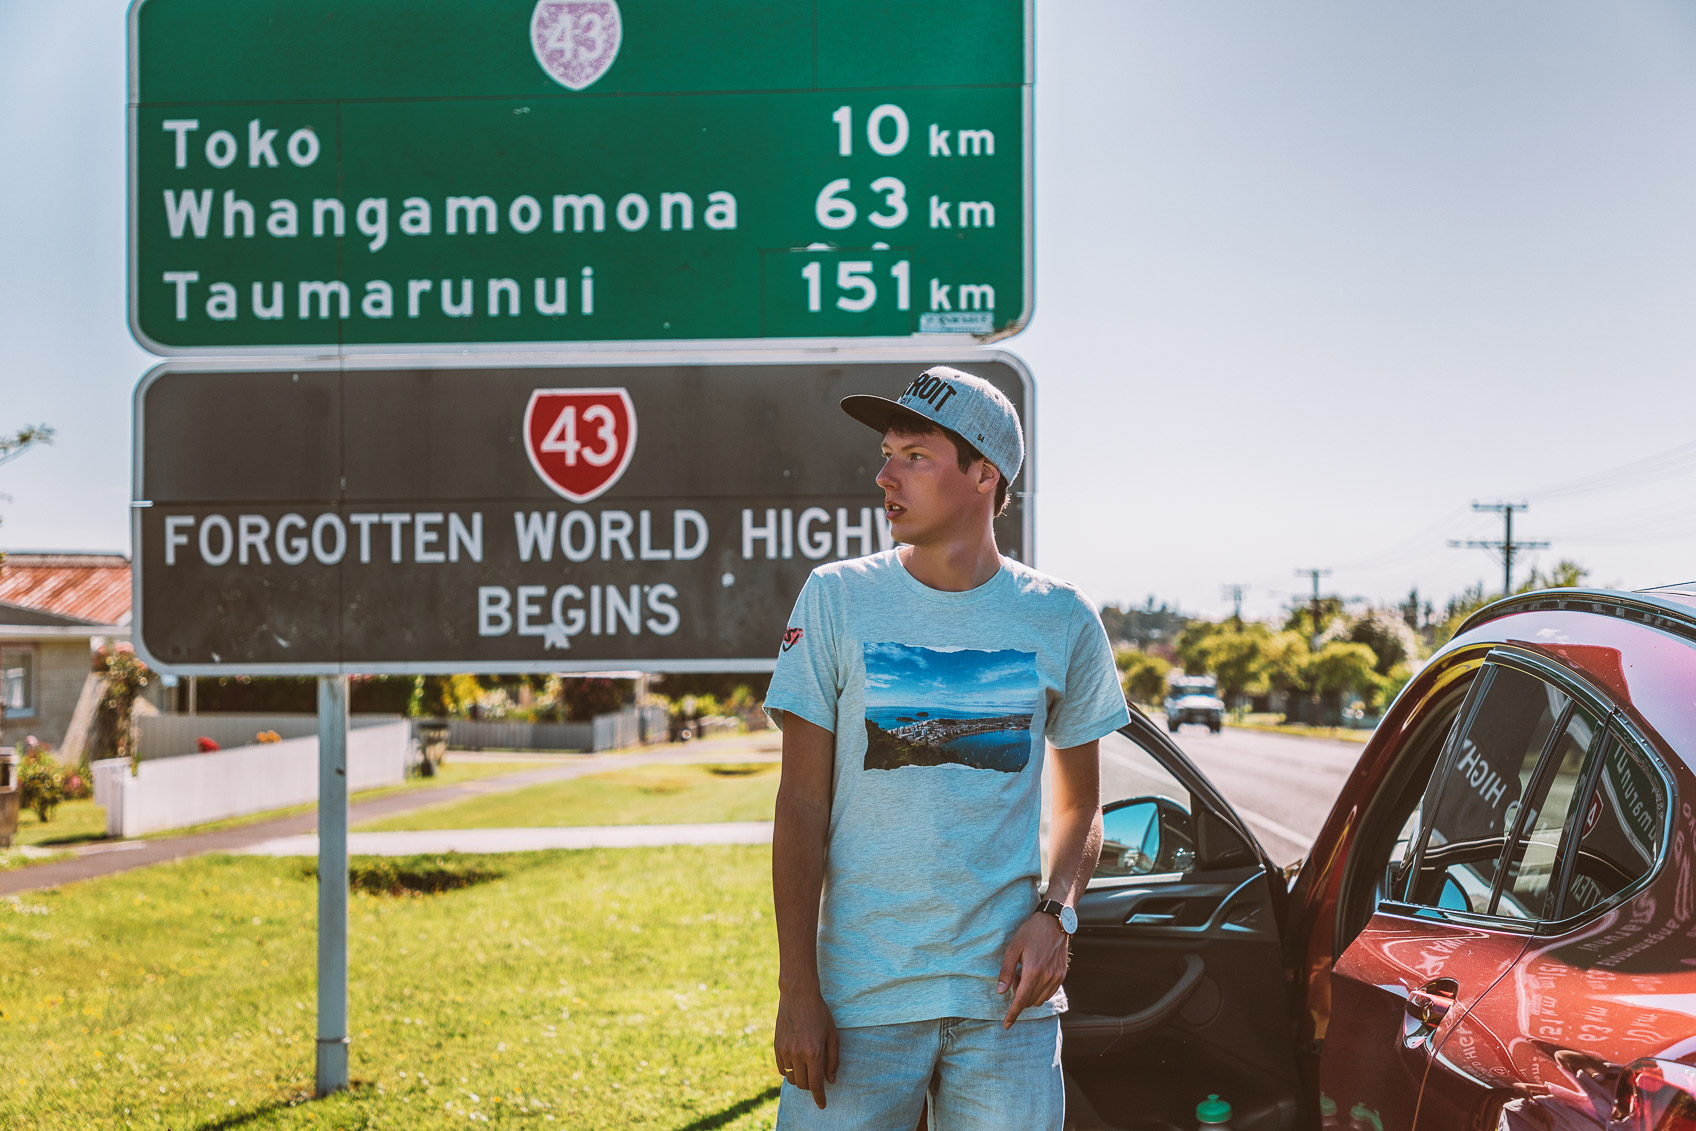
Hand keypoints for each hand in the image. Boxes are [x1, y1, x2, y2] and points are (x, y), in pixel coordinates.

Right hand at [774, 985, 838, 1108]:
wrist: (798, 995)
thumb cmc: (819, 1013)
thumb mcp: (833, 1034)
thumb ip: (833, 1059)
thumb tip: (831, 1080)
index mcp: (814, 1052)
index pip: (816, 1084)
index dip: (819, 1097)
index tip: (822, 1105)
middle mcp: (798, 1054)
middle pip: (803, 1084)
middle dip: (811, 1086)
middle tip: (817, 1079)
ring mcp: (785, 1051)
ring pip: (792, 1079)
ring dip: (800, 1079)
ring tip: (807, 1070)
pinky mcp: (777, 1047)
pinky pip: (782, 1069)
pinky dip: (789, 1071)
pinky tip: (796, 1063)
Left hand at [996, 911, 1068, 1028]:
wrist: (1054, 922)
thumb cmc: (1030, 932)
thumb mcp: (1013, 949)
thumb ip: (1006, 972)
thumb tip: (1000, 992)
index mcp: (1033, 971)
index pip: (1021, 1000)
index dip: (1012, 1014)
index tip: (1006, 1025)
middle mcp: (1047, 977)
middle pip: (1029, 1001)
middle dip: (1019, 996)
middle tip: (1015, 976)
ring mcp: (1056, 977)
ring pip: (1039, 999)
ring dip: (1030, 993)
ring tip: (1025, 973)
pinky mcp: (1062, 975)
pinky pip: (1049, 993)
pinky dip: (1039, 990)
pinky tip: (1035, 974)